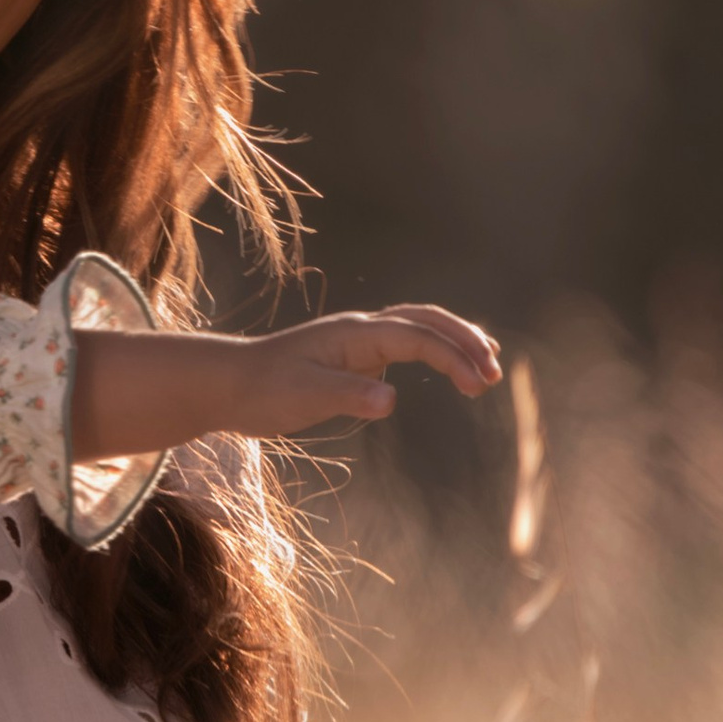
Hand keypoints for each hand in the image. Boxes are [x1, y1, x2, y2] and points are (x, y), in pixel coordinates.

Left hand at [67, 306, 500, 460]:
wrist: (227, 385)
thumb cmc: (261, 391)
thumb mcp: (303, 398)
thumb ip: (347, 397)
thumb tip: (389, 400)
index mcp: (354, 334)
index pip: (417, 337)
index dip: (452, 357)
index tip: (478, 383)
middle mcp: (361, 330)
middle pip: (427, 321)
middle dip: (465, 342)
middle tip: (494, 374)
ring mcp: (359, 341)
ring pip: (419, 327)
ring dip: (455, 342)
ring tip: (487, 368)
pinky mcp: (355, 358)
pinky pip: (407, 343)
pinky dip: (436, 349)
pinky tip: (451, 368)